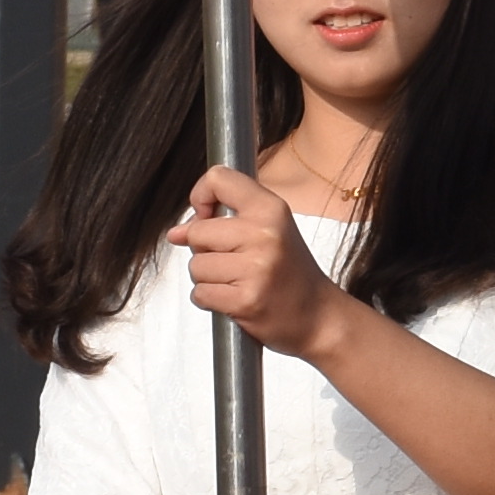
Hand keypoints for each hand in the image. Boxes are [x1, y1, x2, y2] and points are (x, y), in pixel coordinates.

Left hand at [180, 166, 346, 354]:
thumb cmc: (291, 273)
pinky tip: (235, 298)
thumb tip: (176, 233)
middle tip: (235, 261)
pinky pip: (200, 294)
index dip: (201, 196)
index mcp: (272, 209)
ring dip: (209, 279)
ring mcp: (256, 268)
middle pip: (198, 231)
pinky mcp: (245, 300)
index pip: (219, 179)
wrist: (319, 316)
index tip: (207, 215)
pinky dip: (211, 300)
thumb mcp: (268, 230)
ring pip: (196, 266)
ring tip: (238, 282)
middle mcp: (265, 234)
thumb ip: (223, 221)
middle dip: (205, 250)